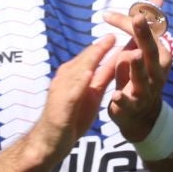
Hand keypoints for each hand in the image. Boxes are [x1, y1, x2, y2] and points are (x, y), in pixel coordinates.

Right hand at [32, 35, 119, 158]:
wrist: (50, 141)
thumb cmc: (71, 117)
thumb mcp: (92, 93)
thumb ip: (102, 77)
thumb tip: (116, 60)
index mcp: (75, 76)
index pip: (92, 57)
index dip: (107, 44)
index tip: (122, 33)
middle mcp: (66, 78)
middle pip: (86, 58)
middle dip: (101, 44)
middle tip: (117, 30)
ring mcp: (61, 89)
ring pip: (78, 68)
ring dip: (93, 55)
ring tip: (108, 42)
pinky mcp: (60, 104)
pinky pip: (70, 90)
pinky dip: (80, 80)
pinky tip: (89, 72)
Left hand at [101, 0, 172, 143]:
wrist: (142, 115)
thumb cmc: (138, 76)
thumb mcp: (142, 50)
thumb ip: (144, 28)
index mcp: (159, 56)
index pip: (151, 34)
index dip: (136, 21)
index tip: (112, 14)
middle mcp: (157, 71)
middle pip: (152, 51)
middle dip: (144, 35)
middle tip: (137, 19)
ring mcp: (147, 90)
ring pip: (144, 77)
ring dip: (138, 67)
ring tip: (133, 55)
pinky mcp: (134, 106)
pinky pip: (129, 102)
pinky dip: (123, 99)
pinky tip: (116, 95)